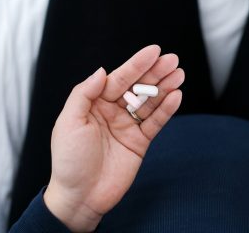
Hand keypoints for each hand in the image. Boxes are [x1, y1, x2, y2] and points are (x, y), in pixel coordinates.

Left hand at [43, 45, 183, 231]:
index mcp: (94, 103)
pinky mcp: (139, 142)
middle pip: (137, 87)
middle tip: (173, 60)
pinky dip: (166, 110)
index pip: (119, 78)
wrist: (80, 197)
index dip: (136, 64)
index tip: (153, 51)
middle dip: (155, 72)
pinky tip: (176, 96)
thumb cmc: (69, 160)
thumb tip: (102, 71)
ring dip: (165, 87)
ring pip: (149, 102)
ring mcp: (127, 126)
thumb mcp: (69, 122)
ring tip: (179, 74)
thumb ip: (84, 94)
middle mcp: (112, 111)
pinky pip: (155, 122)